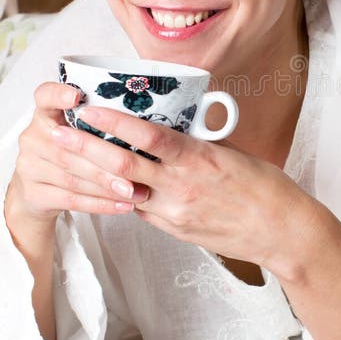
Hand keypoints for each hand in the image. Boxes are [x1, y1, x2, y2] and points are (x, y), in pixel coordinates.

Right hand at [8, 82, 148, 225]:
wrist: (40, 192)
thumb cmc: (71, 154)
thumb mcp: (79, 133)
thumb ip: (98, 124)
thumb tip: (143, 121)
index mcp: (45, 114)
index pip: (44, 96)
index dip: (58, 95)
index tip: (77, 96)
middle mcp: (32, 137)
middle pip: (69, 148)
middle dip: (106, 162)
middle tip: (137, 171)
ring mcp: (28, 166)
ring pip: (73, 177)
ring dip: (108, 186)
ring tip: (136, 192)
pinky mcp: (33, 193)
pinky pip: (71, 199)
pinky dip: (100, 204)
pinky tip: (122, 206)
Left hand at [52, 105, 315, 275]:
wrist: (282, 232)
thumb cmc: (265, 187)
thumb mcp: (232, 153)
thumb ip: (197, 143)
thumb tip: (172, 129)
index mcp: (199, 159)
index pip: (148, 137)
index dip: (114, 122)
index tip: (89, 108)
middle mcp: (181, 187)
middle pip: (123, 165)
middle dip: (85, 148)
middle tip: (59, 133)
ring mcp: (175, 212)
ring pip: (124, 190)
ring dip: (94, 174)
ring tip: (69, 158)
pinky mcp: (175, 230)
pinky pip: (140, 209)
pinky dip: (123, 194)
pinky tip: (109, 184)